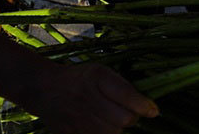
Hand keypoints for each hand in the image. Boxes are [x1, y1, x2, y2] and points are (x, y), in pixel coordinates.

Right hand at [28, 62, 158, 133]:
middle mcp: (87, 98)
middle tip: (132, 114)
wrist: (44, 88)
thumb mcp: (101, 72)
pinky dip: (105, 133)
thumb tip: (147, 104)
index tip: (154, 111)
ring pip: (112, 132)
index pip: (127, 95)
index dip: (144, 106)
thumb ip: (123, 86)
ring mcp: (77, 118)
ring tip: (115, 118)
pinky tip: (103, 124)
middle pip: (123, 119)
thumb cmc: (79, 78)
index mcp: (97, 78)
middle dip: (133, 118)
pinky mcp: (69, 133)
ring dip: (119, 128)